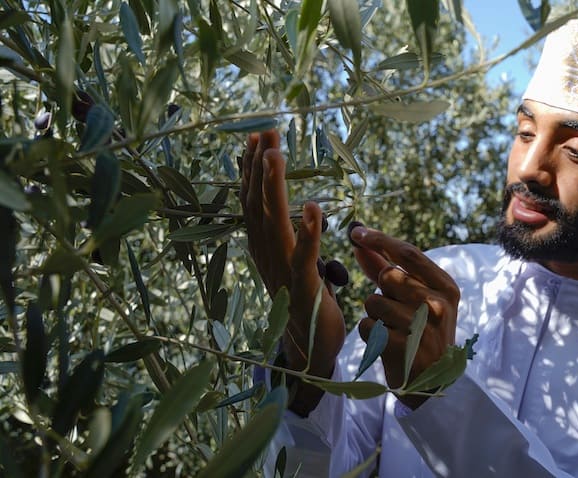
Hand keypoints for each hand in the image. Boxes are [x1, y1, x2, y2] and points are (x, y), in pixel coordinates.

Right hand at [239, 130, 344, 413]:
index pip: (254, 202)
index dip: (254, 170)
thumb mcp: (296, 262)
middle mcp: (266, 256)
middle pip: (258, 205)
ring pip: (274, 224)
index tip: (257, 138)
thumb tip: (302, 210)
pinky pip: (305, 258)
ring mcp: (281, 273)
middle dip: (260, 167)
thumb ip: (294, 237)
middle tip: (265, 133)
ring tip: (276, 155)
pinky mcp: (303, 290)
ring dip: (274, 188)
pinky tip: (315, 208)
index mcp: (264, 248)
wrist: (310, 349)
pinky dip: (309, 233)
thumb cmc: (307, 302)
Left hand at [350, 225, 459, 408]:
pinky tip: (386, 344)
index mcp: (445, 286)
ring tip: (393, 329)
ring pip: (373, 301)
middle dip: (381, 289)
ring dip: (375, 314)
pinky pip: (367, 325)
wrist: (430, 381)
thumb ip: (386, 267)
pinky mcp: (403, 347)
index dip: (379, 239)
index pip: (408, 253)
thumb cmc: (419, 331)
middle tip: (395, 311)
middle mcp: (437, 304)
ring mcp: (422, 326)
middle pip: (387, 275)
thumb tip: (360, 240)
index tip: (355, 232)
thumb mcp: (415, 297)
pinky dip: (369, 334)